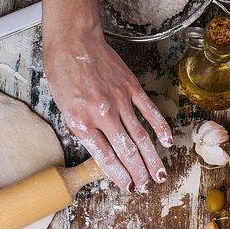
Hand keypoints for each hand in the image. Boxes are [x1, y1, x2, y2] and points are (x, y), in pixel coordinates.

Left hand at [43, 23, 173, 191]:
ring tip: (160, 175)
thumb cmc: (62, 73)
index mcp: (82, 122)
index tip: (128, 187)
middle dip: (138, 173)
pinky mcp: (131, 87)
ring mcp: (119, 100)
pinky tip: (167, 142)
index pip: (105, 157)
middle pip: (126, 151)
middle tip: (147, 187)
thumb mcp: (63, 107)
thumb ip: (83, 128)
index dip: (119, 175)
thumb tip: (102, 149)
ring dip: (152, 159)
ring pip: (141, 136)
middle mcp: (102, 114)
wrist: (73, 41)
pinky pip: (149, 111)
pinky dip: (160, 128)